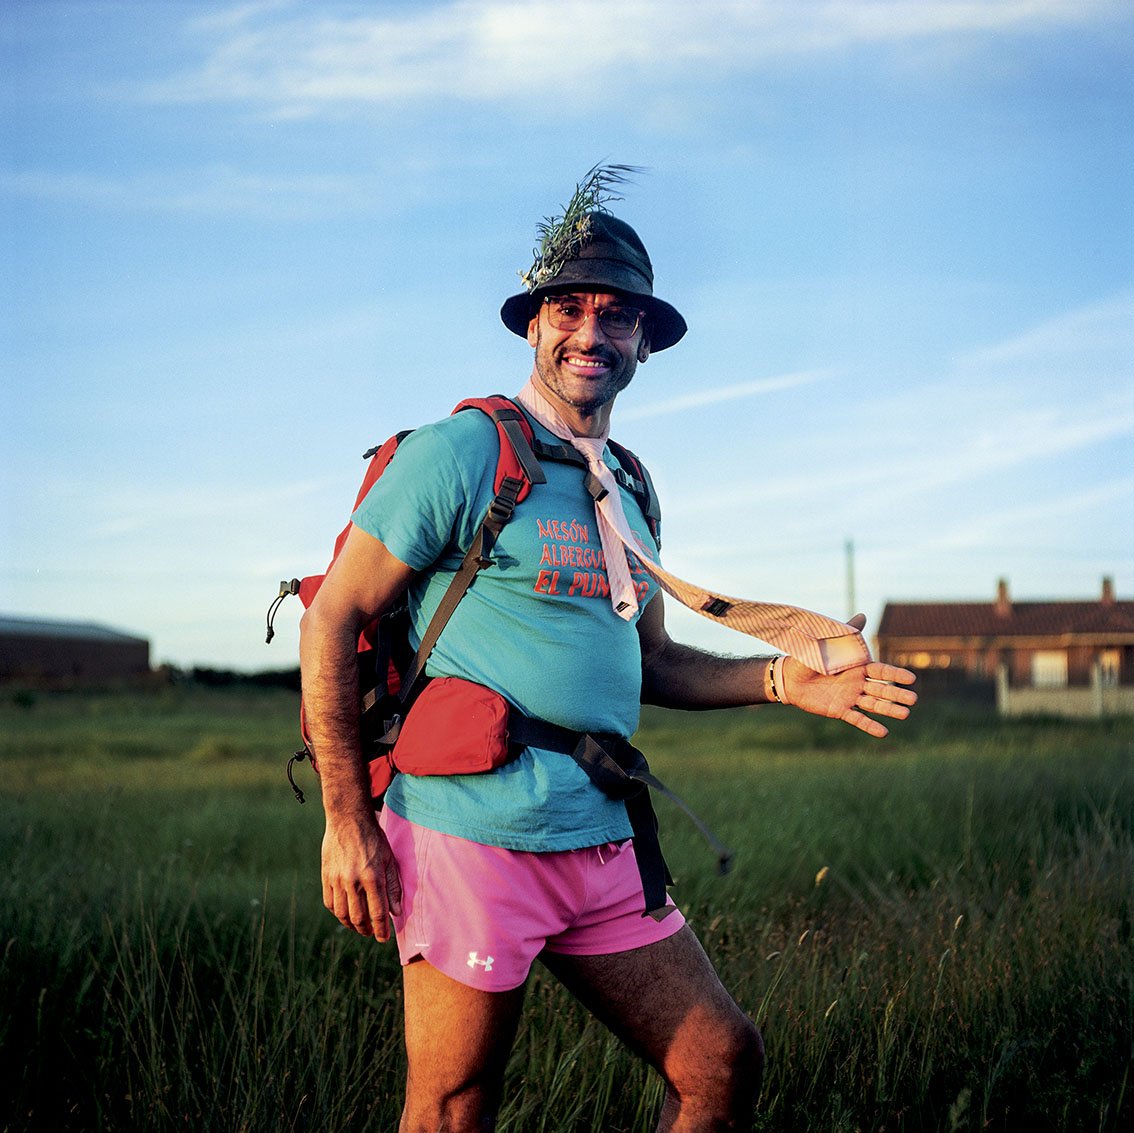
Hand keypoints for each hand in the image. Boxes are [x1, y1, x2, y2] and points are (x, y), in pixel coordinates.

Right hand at [321, 815, 402, 939]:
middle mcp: (352, 881)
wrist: (347, 819)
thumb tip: (396, 912)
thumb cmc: (373, 838)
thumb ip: (393, 886)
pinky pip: (330, 903)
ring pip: (342, 914)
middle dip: (367, 930)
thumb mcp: (389, 859)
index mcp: (372, 876)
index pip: (378, 913)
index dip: (382, 930)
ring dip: (352, 925)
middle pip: (359, 918)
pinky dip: (338, 913)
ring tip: (360, 927)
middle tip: (372, 933)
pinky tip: (346, 914)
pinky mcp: (326, 876)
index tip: (384, 939)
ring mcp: (337, 879)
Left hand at [781, 615, 917, 737]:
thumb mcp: (828, 643)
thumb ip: (847, 633)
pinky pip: (857, 719)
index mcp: (858, 667)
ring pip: (874, 705)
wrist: (789, 677)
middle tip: (913, 700)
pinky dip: (869, 726)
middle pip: (882, 689)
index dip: (896, 675)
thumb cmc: (810, 656)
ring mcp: (850, 697)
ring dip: (889, 710)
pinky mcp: (840, 710)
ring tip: (905, 714)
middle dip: (897, 694)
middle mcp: (857, 683)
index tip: (911, 679)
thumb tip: (863, 615)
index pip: (881, 671)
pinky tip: (883, 733)